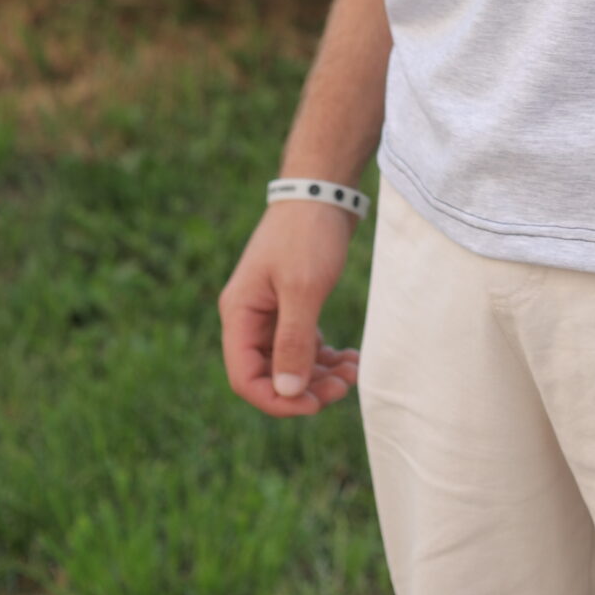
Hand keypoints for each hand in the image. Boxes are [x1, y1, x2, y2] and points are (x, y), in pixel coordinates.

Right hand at [218, 201, 361, 417]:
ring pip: (290, 362)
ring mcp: (271, 311)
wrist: (323, 189)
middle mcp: (250, 317)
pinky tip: (351, 358)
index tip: (314, 404)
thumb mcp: (302, 289)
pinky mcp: (292, 304)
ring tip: (354, 371)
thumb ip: (293, 341)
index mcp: (240, 314)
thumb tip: (286, 392)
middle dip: (305, 388)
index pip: (246, 378)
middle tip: (344, 387)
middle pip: (270, 374)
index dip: (277, 400)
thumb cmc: (308, 234)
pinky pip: (304, 344)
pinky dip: (325, 356)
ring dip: (320, 374)